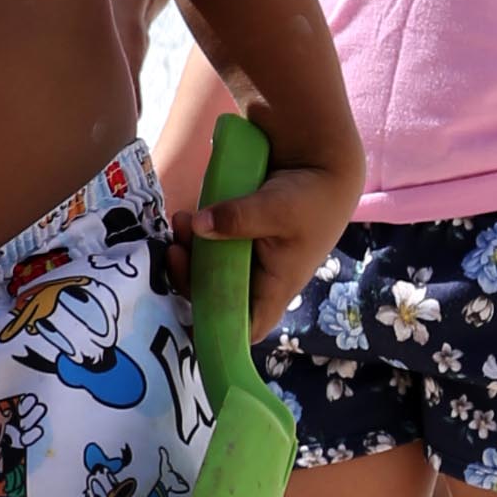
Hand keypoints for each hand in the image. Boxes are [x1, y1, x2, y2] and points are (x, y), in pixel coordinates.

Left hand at [192, 157, 361, 345]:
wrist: (321, 163)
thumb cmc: (312, 196)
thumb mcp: (277, 208)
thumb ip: (239, 219)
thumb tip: (198, 226)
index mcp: (274, 286)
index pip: (246, 327)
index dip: (218, 333)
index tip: (189, 316)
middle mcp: (257, 278)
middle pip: (214, 298)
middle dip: (189, 279)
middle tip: (176, 251)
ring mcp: (244, 257)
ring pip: (205, 270)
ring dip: (187, 253)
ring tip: (180, 222)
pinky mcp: (234, 236)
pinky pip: (206, 246)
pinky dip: (192, 236)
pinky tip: (185, 217)